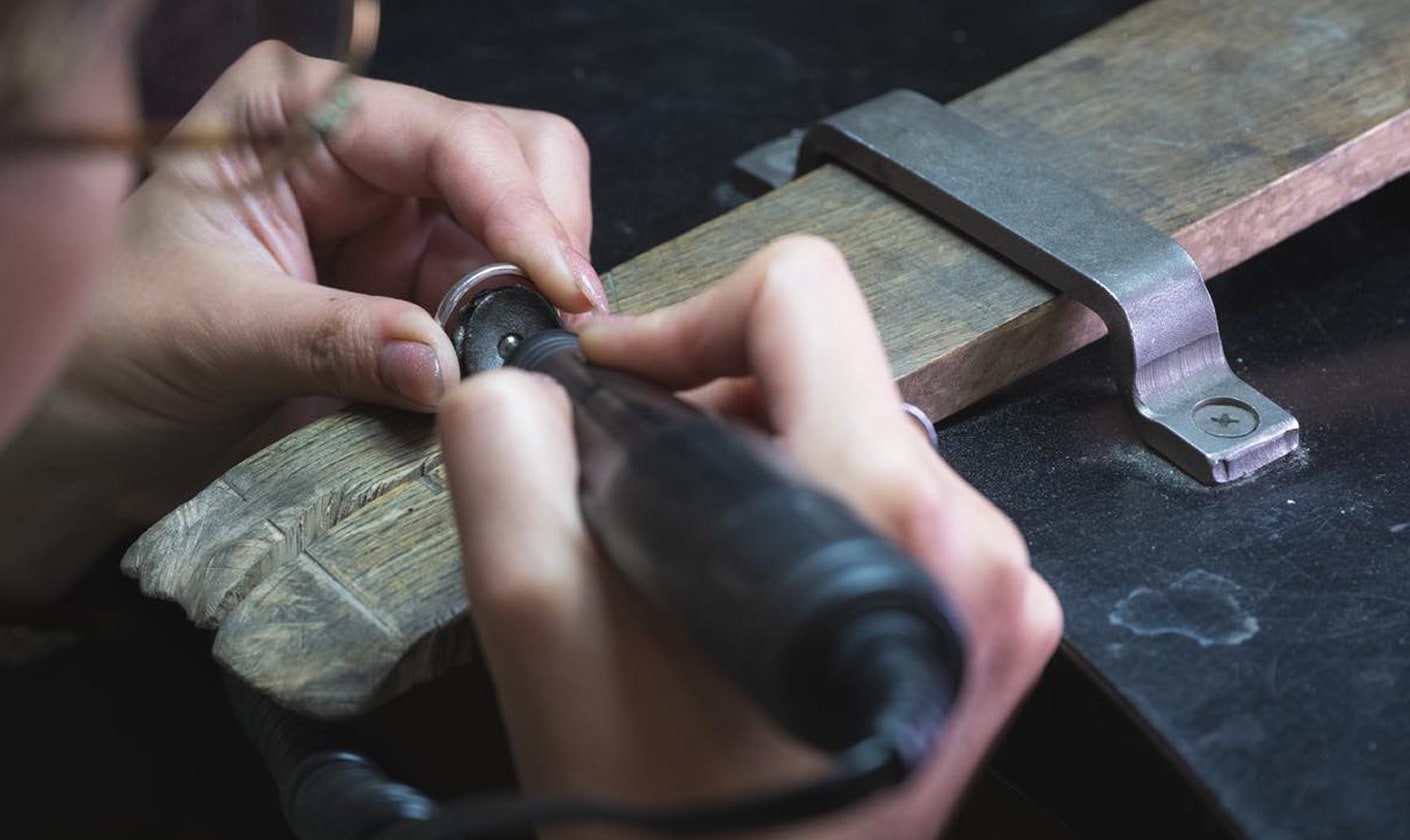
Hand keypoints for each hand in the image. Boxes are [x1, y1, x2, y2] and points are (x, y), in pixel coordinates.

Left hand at [0, 44, 601, 600]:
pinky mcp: (416, 292)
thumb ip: (338, 342)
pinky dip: (515, 340)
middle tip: (564, 326)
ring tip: (536, 364)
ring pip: (522, 234)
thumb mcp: (219, 335)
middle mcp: (362, 153)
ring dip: (537, 299)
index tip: (562, 286)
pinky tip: (508, 378)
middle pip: (513, 159)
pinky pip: (499, 303)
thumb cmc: (117, 346)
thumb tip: (446, 365)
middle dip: (547, 238)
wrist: (91, 425)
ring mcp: (396, 224)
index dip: (518, 207)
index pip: (447, 134)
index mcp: (299, 115)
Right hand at [439, 236, 1061, 838]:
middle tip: (644, 494)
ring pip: (862, 433)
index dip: (686, 320)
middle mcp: (976, 548)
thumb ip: (506, 468)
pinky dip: (810, 517)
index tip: (627, 383)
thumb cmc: (668, 829)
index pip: (803, 297)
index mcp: (889, 520)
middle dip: (716, 407)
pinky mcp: (995, 626)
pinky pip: (896, 505)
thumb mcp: (542, 633)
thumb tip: (517, 384)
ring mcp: (1000, 593)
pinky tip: (751, 596)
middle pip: (833, 367)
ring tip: (694, 560)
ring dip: (761, 465)